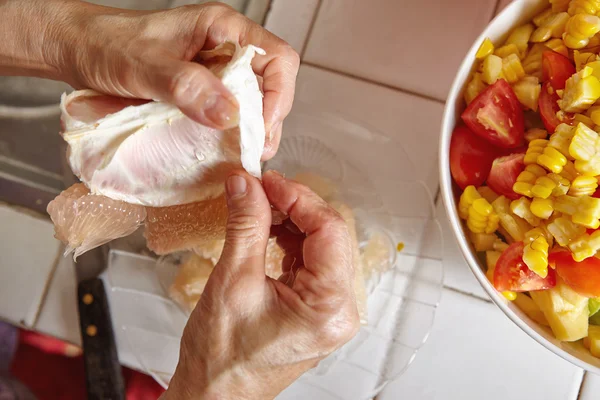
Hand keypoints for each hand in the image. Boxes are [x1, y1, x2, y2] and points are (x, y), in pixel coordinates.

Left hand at [0, 0, 298, 159]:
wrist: (78, 50)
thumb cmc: (106, 46)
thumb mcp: (143, 65)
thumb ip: (185, 85)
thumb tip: (229, 114)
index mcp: (222, 29)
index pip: (276, 57)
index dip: (279, 93)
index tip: (260, 127)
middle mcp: (226, 50)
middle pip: (271, 84)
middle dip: (268, 120)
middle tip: (254, 151)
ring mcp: (216, 73)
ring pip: (254, 103)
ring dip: (252, 131)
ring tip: (241, 156)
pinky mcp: (203, 93)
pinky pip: (230, 115)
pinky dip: (232, 135)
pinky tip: (223, 151)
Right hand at [162, 170, 359, 399]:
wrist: (214, 394)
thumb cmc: (223, 360)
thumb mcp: (232, 283)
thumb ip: (245, 226)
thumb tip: (246, 186)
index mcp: (329, 308)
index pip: (330, 232)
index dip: (299, 198)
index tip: (268, 181)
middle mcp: (339, 310)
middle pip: (329, 236)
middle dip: (294, 207)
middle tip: (259, 190)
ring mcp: (329, 309)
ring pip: (320, 244)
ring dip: (290, 221)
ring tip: (258, 207)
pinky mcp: (315, 306)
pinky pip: (310, 260)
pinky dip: (288, 239)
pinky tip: (266, 230)